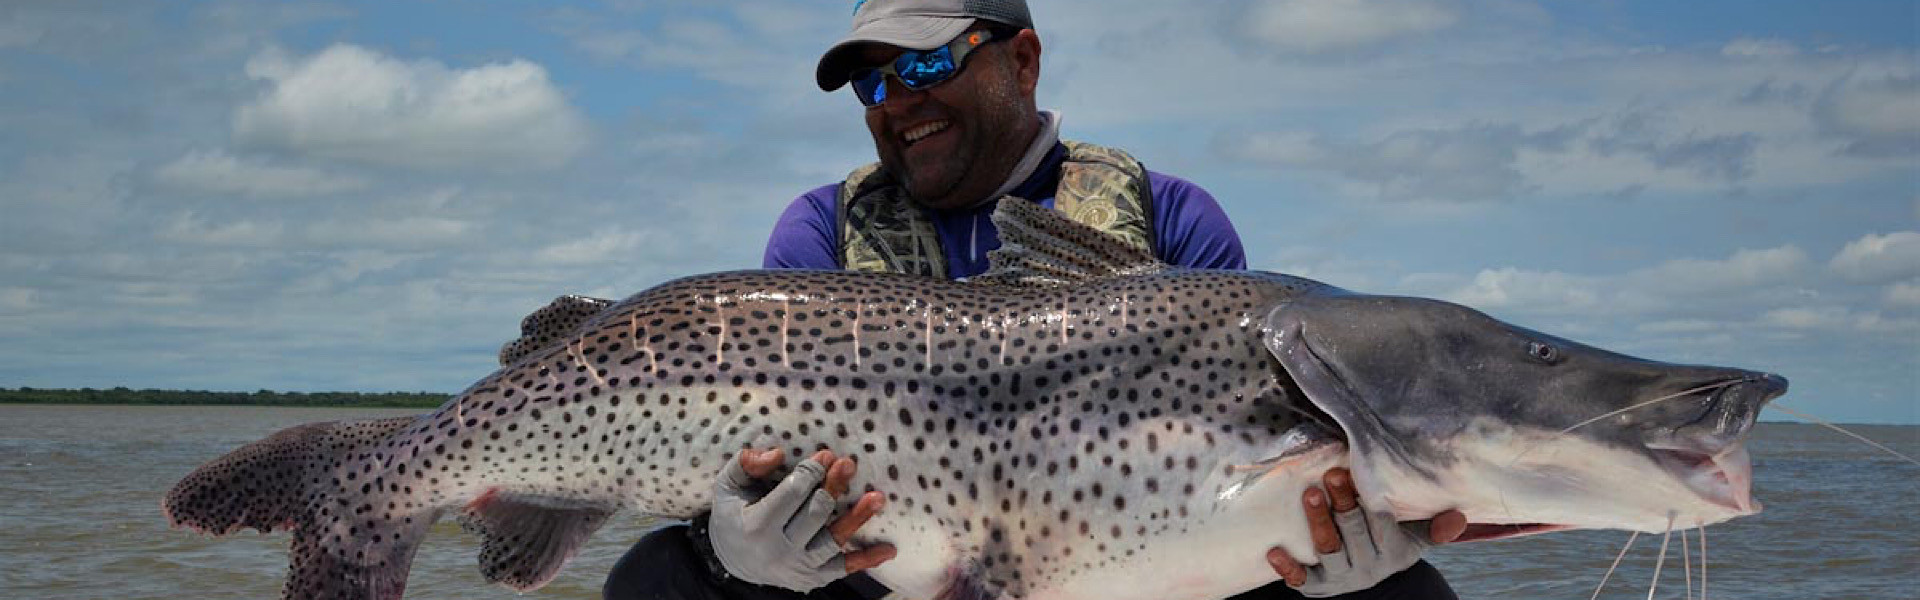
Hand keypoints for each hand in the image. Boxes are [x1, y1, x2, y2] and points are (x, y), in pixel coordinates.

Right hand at [707, 448, 895, 590]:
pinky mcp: (812, 578)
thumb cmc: (734, 514)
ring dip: (857, 518)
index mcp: (757, 525)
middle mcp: (779, 550)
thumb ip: (746, 463)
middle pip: (816, 514)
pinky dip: (866, 560)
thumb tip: (778, 454)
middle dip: (834, 486)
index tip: (826, 454)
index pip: (791, 493)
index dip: (810, 471)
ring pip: (833, 540)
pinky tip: (887, 549)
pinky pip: (843, 568)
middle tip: (849, 464)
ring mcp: (798, 567)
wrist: (731, 560)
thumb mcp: (727, 485)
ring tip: (877, 497)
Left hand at [1266, 467, 1466, 596]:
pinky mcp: (1316, 586)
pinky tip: (1274, 551)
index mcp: (1391, 550)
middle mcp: (1366, 564)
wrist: (1372, 588)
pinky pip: (1301, 579)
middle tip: (1332, 476)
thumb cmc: (1389, 548)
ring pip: (1328, 549)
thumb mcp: (1415, 541)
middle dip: (1343, 504)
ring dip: (1318, 523)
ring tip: (1310, 496)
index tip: (1360, 475)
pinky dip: (1287, 567)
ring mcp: (1339, 576)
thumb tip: (1460, 517)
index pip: (1381, 523)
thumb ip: (1435, 529)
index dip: (1369, 501)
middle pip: (1352, 532)